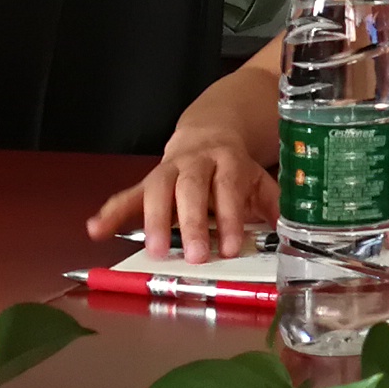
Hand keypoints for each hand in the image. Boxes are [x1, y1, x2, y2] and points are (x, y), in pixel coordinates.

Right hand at [84, 128, 278, 263]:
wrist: (210, 132)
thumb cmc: (235, 169)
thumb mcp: (260, 181)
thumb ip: (275, 206)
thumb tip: (293, 234)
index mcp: (229, 161)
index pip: (229, 188)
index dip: (231, 217)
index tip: (232, 247)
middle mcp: (196, 163)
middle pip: (191, 189)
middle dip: (192, 223)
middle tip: (196, 255)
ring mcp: (168, 169)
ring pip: (157, 190)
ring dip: (154, 220)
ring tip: (154, 251)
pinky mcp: (147, 180)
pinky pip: (126, 195)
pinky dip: (110, 212)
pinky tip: (95, 230)